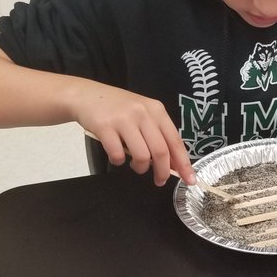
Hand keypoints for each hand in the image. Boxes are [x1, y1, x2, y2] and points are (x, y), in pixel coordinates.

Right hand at [75, 86, 194, 182]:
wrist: (86, 95)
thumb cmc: (117, 108)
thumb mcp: (142, 113)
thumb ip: (157, 134)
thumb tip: (172, 163)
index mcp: (156, 110)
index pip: (175, 141)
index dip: (183, 163)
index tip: (190, 179)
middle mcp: (143, 113)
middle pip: (161, 151)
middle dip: (163, 172)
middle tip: (160, 181)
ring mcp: (123, 119)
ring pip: (141, 155)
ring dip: (140, 168)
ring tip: (136, 166)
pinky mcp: (105, 127)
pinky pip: (117, 154)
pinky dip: (118, 161)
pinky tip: (116, 156)